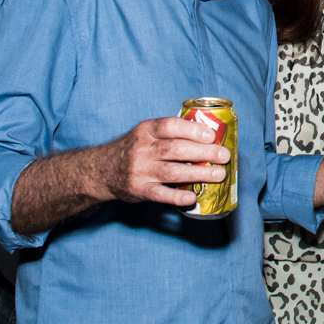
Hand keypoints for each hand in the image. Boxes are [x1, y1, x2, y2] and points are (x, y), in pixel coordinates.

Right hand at [100, 117, 231, 206]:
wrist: (100, 170)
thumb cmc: (133, 149)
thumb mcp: (146, 134)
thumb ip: (170, 133)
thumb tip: (209, 136)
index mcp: (146, 130)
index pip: (170, 126)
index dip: (192, 130)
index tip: (211, 135)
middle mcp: (142, 149)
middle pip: (176, 149)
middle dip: (203, 152)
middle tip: (224, 156)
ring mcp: (139, 171)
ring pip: (172, 172)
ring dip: (198, 174)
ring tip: (219, 174)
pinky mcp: (138, 190)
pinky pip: (160, 194)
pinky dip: (177, 197)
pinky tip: (192, 197)